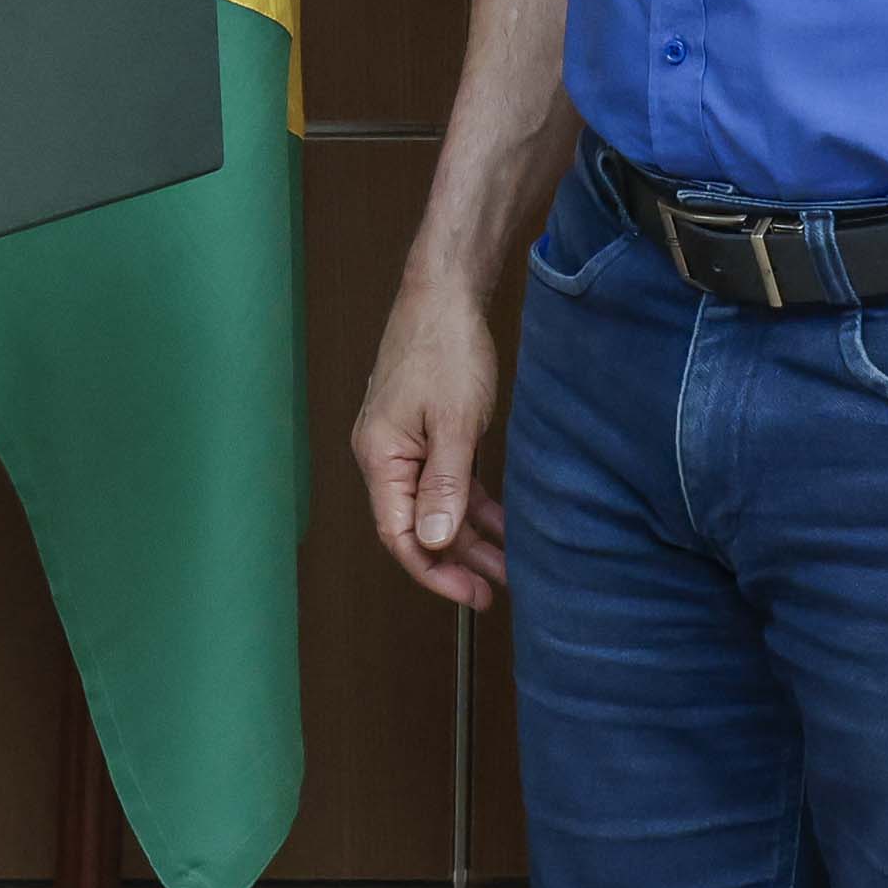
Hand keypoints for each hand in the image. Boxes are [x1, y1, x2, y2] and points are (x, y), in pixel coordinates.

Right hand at [351, 275, 510, 610]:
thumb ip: (444, 485)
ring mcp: (403, 445)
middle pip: (415, 526)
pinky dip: (470, 506)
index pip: (398, 534)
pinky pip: (444, 483)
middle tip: (496, 591)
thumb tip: (431, 541)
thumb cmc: (445, 349)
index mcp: (380, 456)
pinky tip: (501, 526)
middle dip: (456, 562)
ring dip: (468, 537)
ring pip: (433, 507)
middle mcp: (384, 456)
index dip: (433, 571)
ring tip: (507, 567)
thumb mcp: (454, 422)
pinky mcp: (424, 433)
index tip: (472, 594)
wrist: (444, 294)